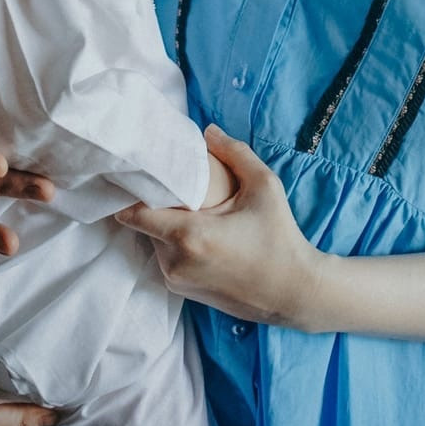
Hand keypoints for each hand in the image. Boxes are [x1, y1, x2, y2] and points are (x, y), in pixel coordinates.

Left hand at [117, 125, 321, 327]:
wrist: (293, 294)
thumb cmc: (280, 238)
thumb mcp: (264, 186)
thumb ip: (234, 153)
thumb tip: (208, 131)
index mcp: (189, 236)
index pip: (134, 214)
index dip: (131, 191)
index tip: (137, 173)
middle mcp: (175, 262)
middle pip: (146, 224)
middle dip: (156, 203)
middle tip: (175, 184)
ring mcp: (177, 281)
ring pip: (156, 241)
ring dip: (167, 224)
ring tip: (193, 207)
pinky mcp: (183, 292)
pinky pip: (167, 258)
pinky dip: (176, 242)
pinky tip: (202, 231)